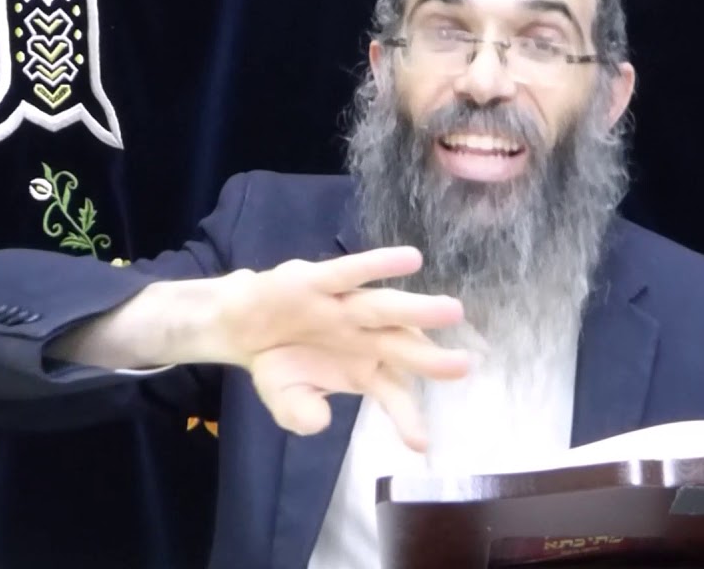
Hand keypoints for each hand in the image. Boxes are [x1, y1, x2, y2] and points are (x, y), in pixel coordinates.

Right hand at [208, 246, 467, 450]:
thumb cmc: (278, 363)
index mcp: (364, 370)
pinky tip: (410, 259)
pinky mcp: (319, 282)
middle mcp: (364, 337)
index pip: (393, 394)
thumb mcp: (284, 399)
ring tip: (452, 311)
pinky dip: (379, 265)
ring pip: (385, 308)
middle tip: (463, 366)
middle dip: (432, 358)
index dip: (406, 417)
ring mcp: (344, 308)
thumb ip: (300, 413)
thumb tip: (319, 421)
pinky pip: (351, 273)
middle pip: (402, 348)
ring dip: (417, 309)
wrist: (240, 325)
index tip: (419, 444)